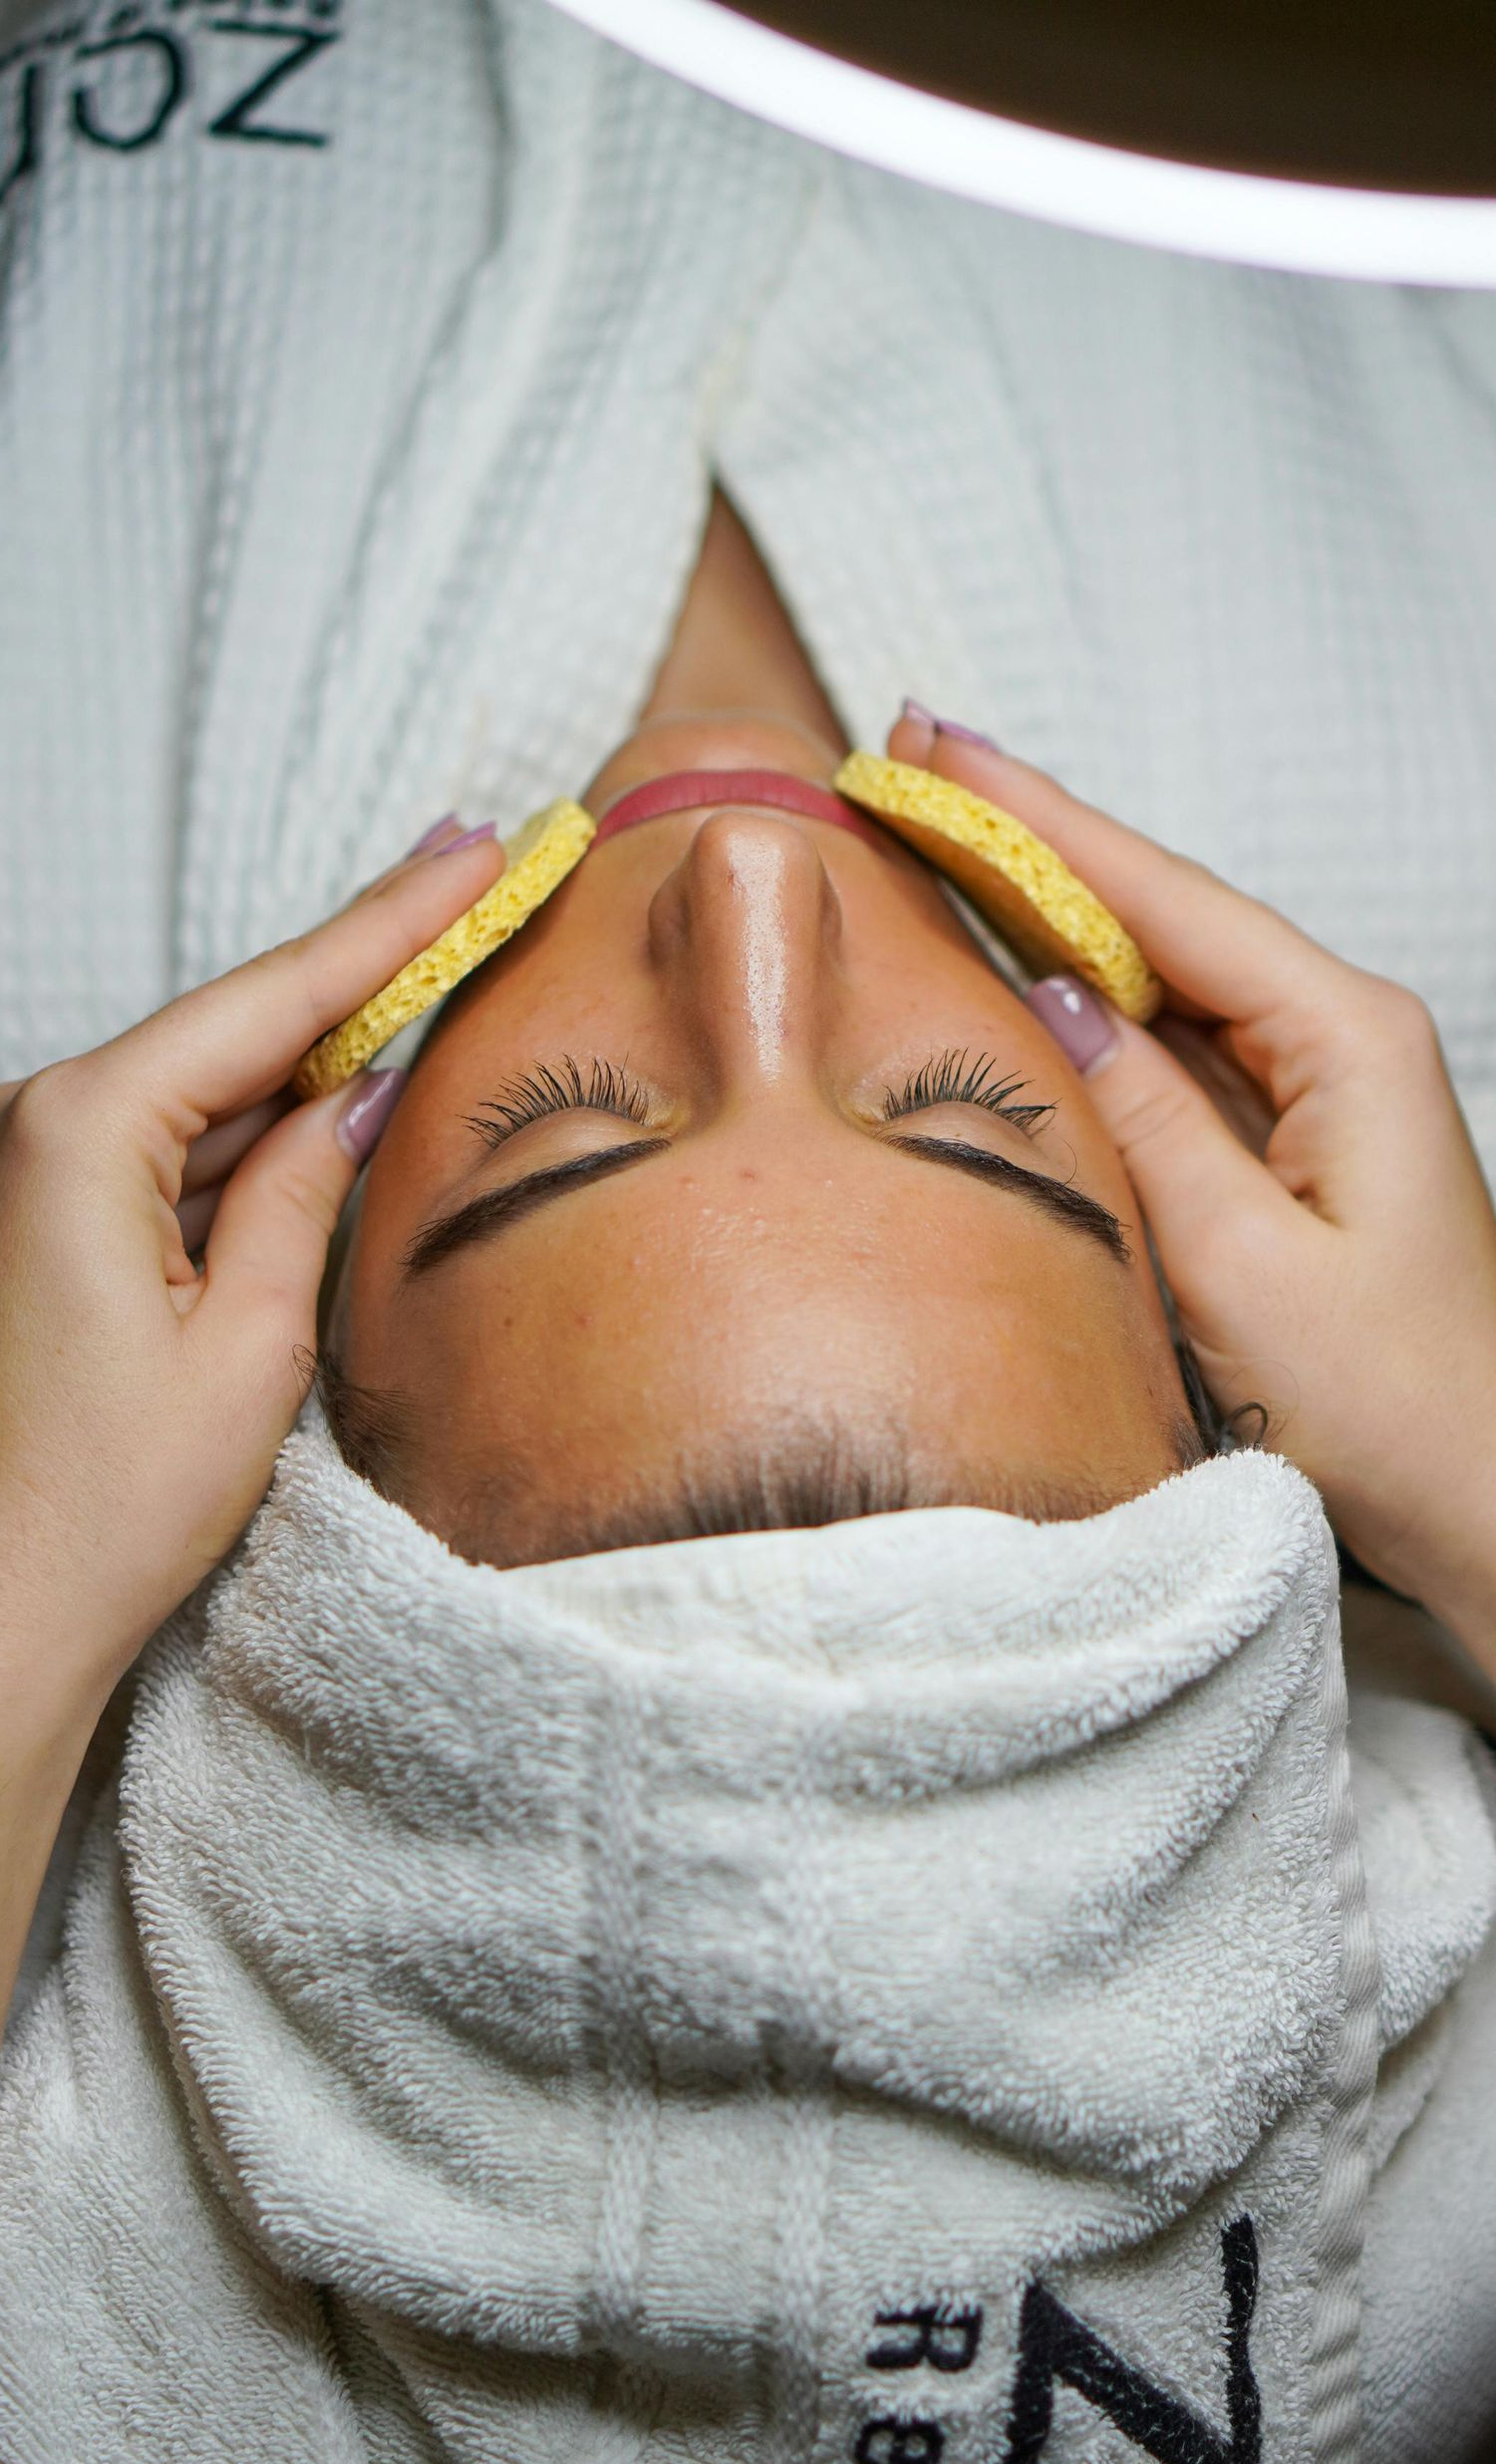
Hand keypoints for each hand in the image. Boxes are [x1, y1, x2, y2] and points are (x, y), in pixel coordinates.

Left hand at [0, 820, 503, 1703]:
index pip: (273, 1000)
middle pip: (240, 1024)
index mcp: (83, 1131)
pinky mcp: (50, 1223)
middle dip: (366, 960)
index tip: (475, 847)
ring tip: (440, 968)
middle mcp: (40, 1125)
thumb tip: (358, 1091)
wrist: (1, 1613)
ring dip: (322, 1046)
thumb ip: (305, 1194)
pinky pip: (178, 1148)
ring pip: (214, 1086)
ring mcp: (38, 1171)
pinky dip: (264, 1127)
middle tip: (474, 869)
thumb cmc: (104, 1505)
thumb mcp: (249, 1344)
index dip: (392, 923)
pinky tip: (345, 1095)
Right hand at [889, 710, 1495, 1635]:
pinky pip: (1175, 1052)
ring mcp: (1318, 1090)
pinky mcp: (1291, 1146)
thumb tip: (1053, 997)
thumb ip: (1141, 1120)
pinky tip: (1019, 971)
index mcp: (1348, 1039)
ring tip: (941, 838)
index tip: (938, 751)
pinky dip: (1090, 1006)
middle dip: (1034, 840)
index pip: (1165, 901)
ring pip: (1162, 978)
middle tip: (913, 759)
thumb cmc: (1383, 1406)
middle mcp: (1341, 1038)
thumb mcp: (1236, 1267)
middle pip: (1162, 915)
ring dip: (1053, 913)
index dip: (1040, 822)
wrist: (1478, 1508)